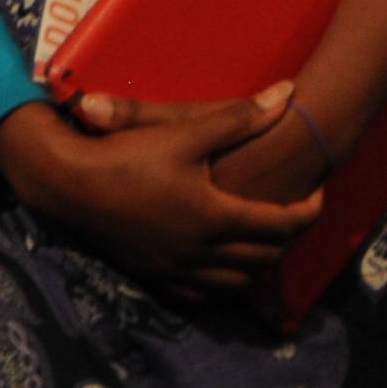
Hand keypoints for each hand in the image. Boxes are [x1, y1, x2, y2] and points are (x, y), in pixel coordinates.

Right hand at [0, 85, 321, 300]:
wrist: (69, 185)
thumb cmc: (128, 154)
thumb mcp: (186, 130)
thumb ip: (241, 118)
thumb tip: (288, 94)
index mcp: (214, 216)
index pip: (280, 224)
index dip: (308, 212)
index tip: (317, 193)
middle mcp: (201, 251)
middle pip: (265, 258)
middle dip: (290, 239)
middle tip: (299, 214)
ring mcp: (177, 268)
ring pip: (237, 282)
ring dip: (261, 264)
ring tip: (269, 239)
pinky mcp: (156, 275)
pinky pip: (204, 293)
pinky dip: (226, 282)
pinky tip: (226, 265)